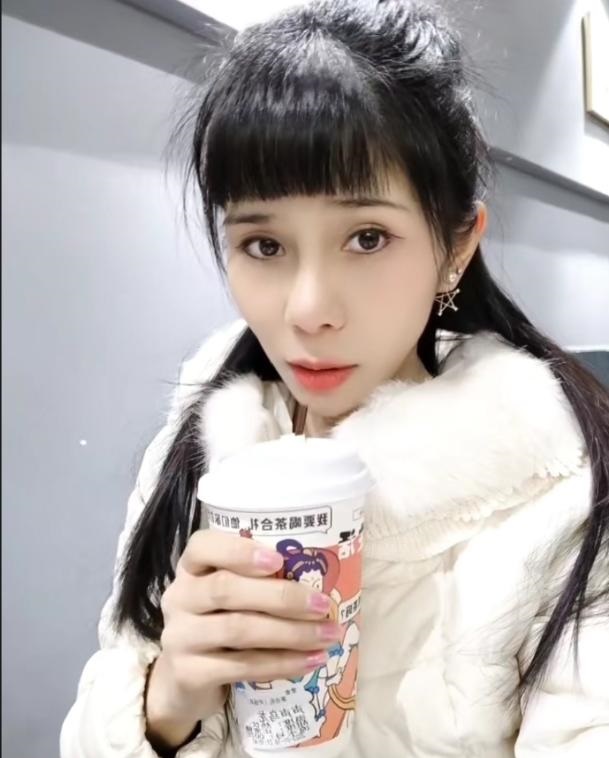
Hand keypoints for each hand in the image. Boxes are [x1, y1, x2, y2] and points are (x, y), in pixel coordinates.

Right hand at [145, 530, 340, 749]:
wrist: (186, 681)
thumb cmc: (220, 623)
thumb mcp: (232, 595)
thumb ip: (258, 581)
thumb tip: (321, 578)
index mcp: (191, 568)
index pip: (203, 545)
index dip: (239, 550)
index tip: (279, 560)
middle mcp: (179, 597)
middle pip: (226, 589)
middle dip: (280, 597)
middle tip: (322, 604)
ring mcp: (180, 637)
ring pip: (237, 629)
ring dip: (290, 633)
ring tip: (328, 635)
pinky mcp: (188, 674)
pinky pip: (241, 666)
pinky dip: (281, 663)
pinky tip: (310, 661)